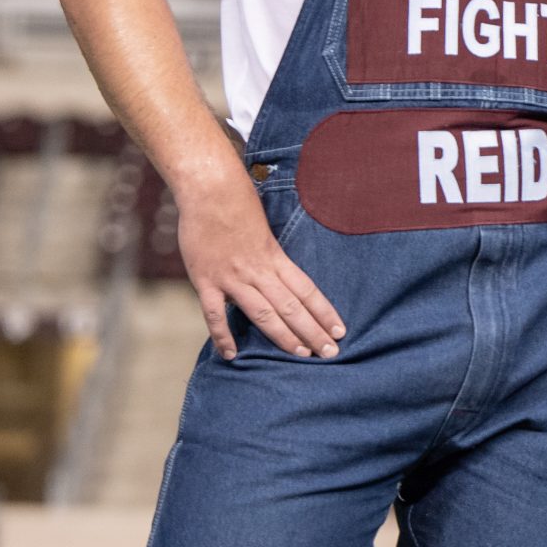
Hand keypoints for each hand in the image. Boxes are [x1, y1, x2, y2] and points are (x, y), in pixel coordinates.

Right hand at [176, 173, 343, 359]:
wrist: (210, 190)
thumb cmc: (238, 205)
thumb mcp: (263, 230)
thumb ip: (270, 257)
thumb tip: (279, 279)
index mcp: (276, 257)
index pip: (307, 290)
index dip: (325, 312)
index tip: (340, 331)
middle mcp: (259, 270)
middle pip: (292, 306)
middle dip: (313, 331)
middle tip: (331, 354)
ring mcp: (232, 277)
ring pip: (263, 313)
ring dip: (283, 336)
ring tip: (301, 356)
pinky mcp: (206, 281)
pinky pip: (215, 314)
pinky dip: (223, 335)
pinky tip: (232, 354)